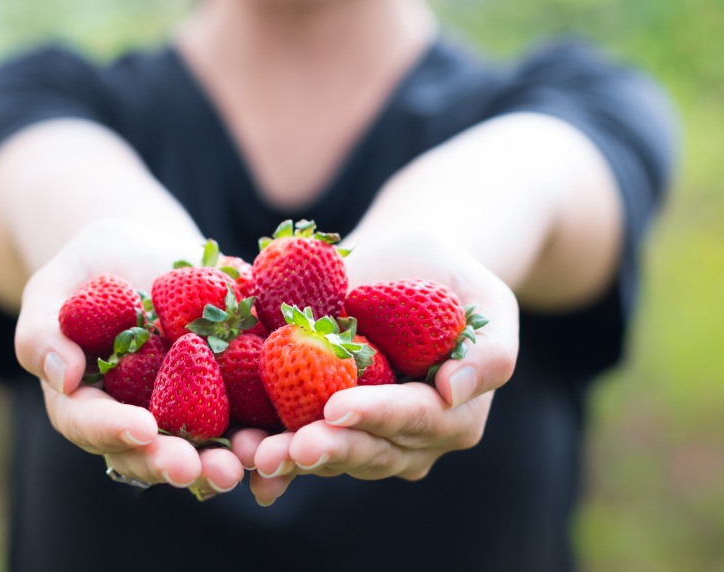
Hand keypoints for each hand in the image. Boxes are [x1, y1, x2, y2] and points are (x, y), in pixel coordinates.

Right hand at [13, 219, 246, 497]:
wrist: (149, 247)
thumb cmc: (90, 266)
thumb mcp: (55, 287)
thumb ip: (42, 331)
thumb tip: (61, 376)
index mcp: (85, 403)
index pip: (92, 425)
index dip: (115, 431)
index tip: (142, 429)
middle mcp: (134, 419)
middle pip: (148, 452)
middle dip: (173, 463)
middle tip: (197, 470)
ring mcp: (182, 409)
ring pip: (199, 448)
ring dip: (221, 460)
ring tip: (244, 462)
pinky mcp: (226, 392)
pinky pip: (244, 417)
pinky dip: (260, 429)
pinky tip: (278, 433)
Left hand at [235, 231, 518, 504]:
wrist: (394, 265)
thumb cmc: (445, 276)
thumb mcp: (483, 296)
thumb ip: (489, 349)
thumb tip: (454, 389)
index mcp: (450, 414)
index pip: (414, 418)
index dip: (376, 415)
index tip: (338, 407)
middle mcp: (404, 439)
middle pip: (366, 450)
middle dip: (326, 449)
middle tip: (289, 447)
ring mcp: (358, 436)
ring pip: (324, 455)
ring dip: (286, 457)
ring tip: (251, 452)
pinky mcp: (315, 423)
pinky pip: (290, 443)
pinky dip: (262, 449)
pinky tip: (234, 453)